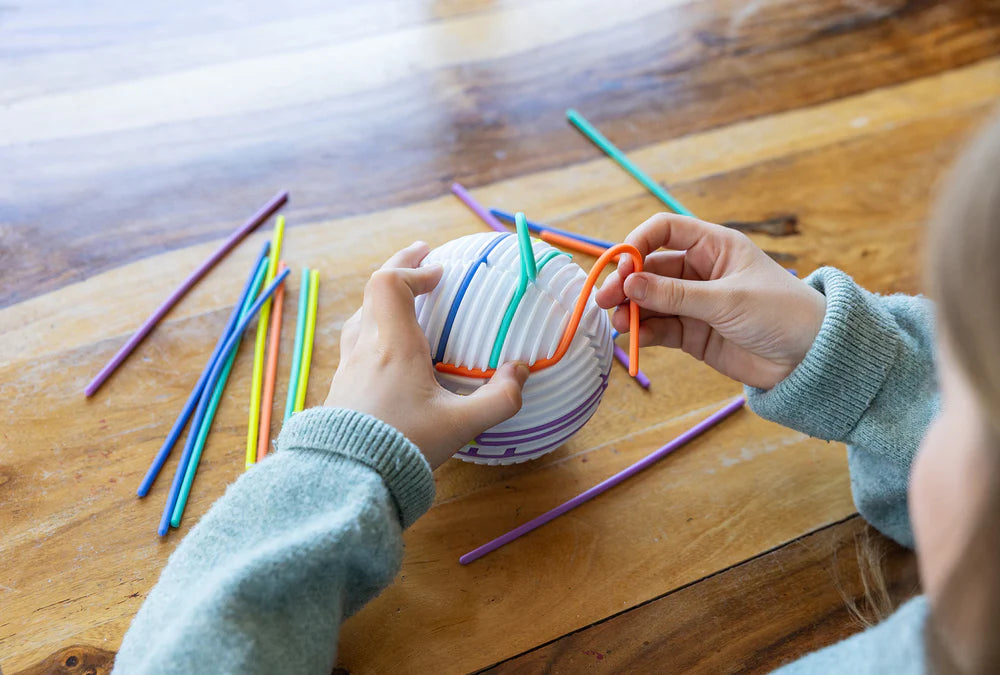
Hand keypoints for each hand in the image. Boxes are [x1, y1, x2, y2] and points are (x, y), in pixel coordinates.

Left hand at [325, 242, 529, 468]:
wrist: (349, 480)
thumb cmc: (405, 446)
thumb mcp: (461, 425)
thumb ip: (499, 399)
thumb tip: (522, 372)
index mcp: (393, 346)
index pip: (390, 283)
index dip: (414, 269)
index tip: (440, 273)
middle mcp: (365, 349)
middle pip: (373, 292)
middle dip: (400, 269)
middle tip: (422, 256)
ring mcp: (348, 369)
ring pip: (360, 318)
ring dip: (383, 302)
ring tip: (405, 303)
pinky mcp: (341, 390)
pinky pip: (355, 346)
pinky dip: (374, 332)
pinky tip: (388, 353)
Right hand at [596, 214, 826, 389]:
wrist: (812, 359)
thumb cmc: (781, 314)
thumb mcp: (727, 300)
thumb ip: (675, 294)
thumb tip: (629, 283)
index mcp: (714, 246)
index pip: (664, 231)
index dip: (637, 243)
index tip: (620, 266)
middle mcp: (700, 270)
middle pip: (649, 268)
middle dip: (626, 282)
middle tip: (605, 299)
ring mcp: (695, 303)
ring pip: (650, 300)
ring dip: (631, 309)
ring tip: (618, 322)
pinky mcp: (694, 333)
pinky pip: (660, 328)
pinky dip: (644, 331)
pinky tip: (634, 337)